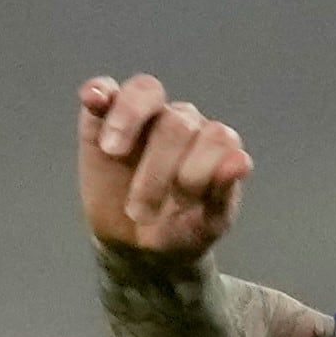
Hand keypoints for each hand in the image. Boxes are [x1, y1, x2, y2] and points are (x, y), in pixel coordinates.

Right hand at [79, 73, 254, 259]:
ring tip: (113, 152)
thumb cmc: (181, 231)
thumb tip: (241, 160)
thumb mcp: (206, 224)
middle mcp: (184, 122)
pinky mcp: (105, 117)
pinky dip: (99, 91)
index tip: (183, 204)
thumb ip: (223, 192)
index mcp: (215, 145)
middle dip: (157, 172)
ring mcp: (146, 115)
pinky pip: (104, 89)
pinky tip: (94, 100)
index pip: (216, 137)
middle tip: (141, 213)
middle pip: (177, 123)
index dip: (199, 170)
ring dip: (128, 122)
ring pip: (146, 92)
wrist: (139, 247)